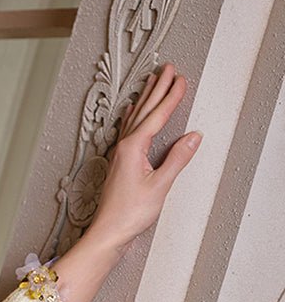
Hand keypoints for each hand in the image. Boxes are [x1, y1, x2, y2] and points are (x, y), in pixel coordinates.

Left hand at [91, 62, 201, 248]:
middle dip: (158, 88)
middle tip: (168, 68)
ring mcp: (119, 154)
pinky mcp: (119, 163)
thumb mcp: (160, 186)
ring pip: (135, 118)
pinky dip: (133, 116)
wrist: (108, 232)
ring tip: (153, 81)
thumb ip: (177, 159)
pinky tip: (131, 113)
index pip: (157, 116)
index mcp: (133, 148)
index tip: (181, 79)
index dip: (171, 97)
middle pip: (144, 111)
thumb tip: (193, 137)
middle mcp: (123, 147)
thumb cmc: (129, 214)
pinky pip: (127, 130)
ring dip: (145, 98)